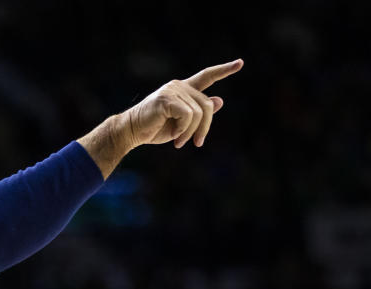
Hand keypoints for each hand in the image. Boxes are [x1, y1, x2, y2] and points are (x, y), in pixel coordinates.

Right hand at [126, 59, 242, 147]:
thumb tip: (219, 101)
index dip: (224, 70)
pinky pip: (187, 115)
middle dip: (205, 128)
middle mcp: (179, 86)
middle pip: (207, 106)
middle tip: (197, 143)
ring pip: (198, 113)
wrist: (131, 132)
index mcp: (183, 90)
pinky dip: (183, 129)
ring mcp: (172, 90)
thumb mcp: (182, 124)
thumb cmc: (154, 129)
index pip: (207, 76)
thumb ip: (199, 113)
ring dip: (191, 132)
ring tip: (179, 142)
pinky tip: (174, 135)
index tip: (240, 63)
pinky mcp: (166, 99)